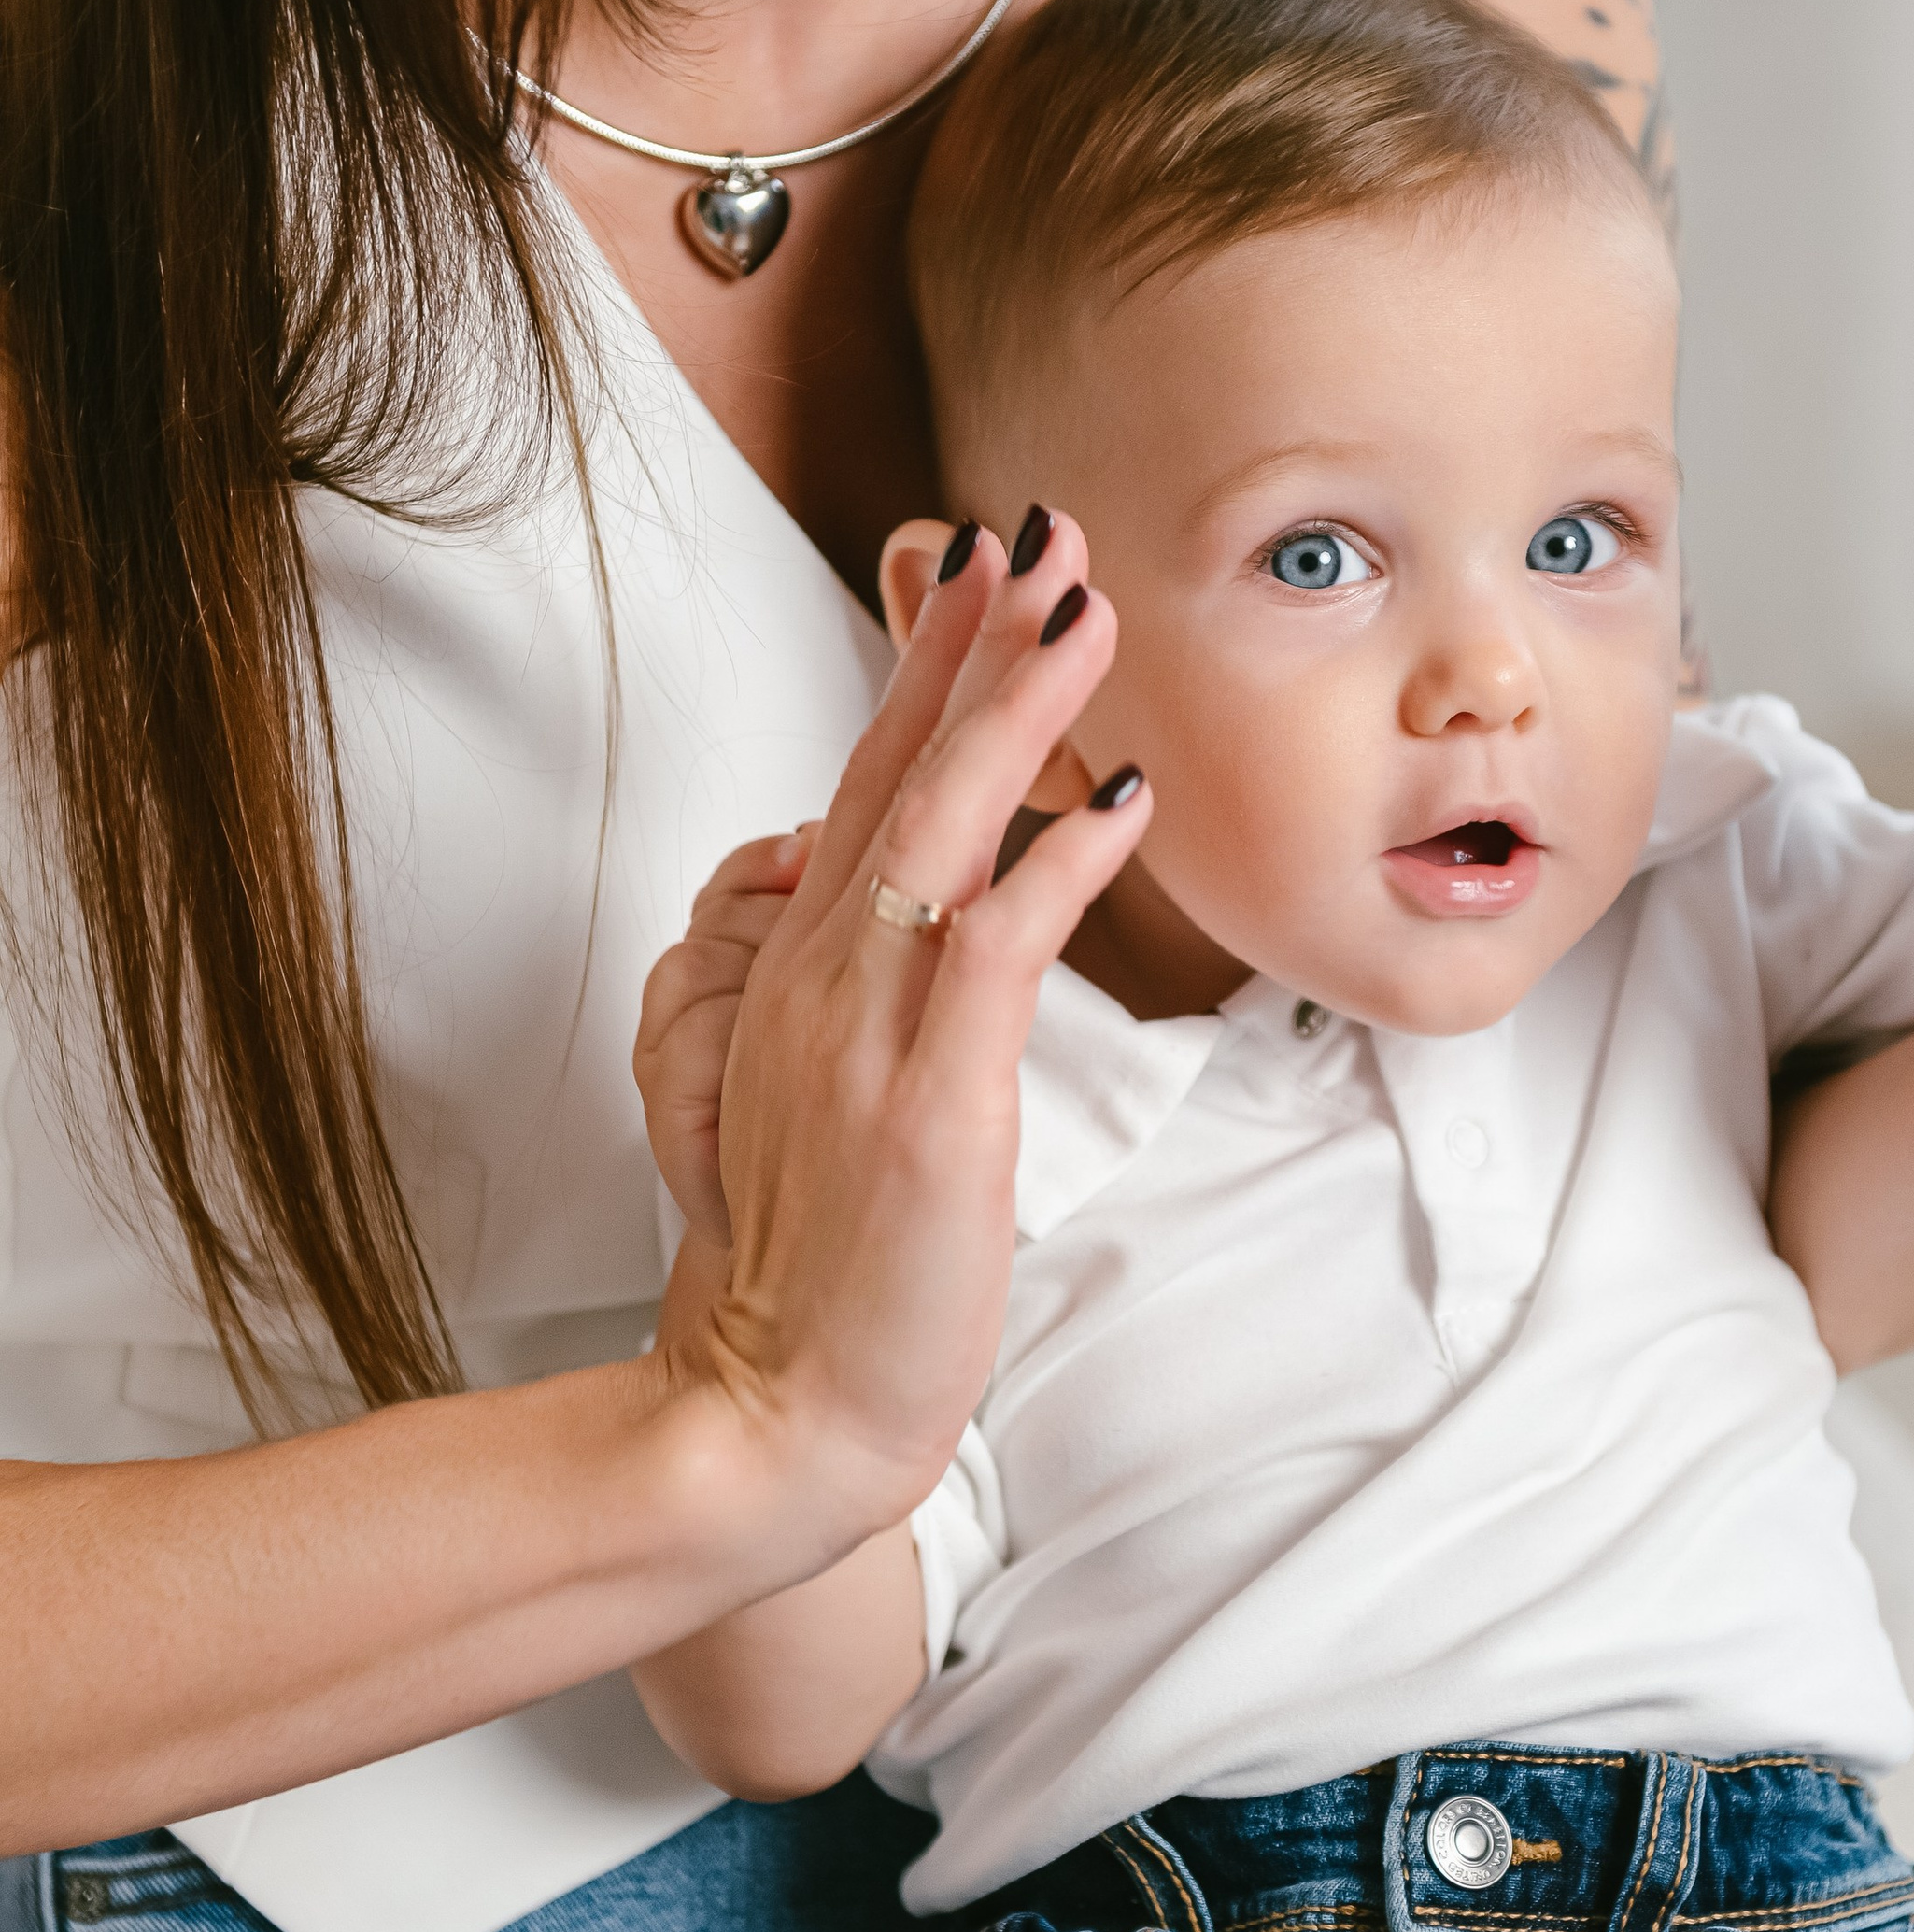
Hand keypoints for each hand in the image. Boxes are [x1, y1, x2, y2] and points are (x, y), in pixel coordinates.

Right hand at [662, 508, 1150, 1556]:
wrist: (771, 1403)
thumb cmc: (816, 1261)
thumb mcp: (827, 1093)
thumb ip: (865, 981)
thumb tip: (918, 889)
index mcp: (805, 968)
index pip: (870, 781)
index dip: (928, 669)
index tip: (982, 569)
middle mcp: (821, 973)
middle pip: (897, 768)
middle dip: (970, 640)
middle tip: (1034, 528)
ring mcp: (865, 1029)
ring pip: (941, 826)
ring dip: (1016, 707)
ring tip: (1085, 608)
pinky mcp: (923, 1100)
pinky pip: (995, 947)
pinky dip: (1062, 862)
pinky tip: (1124, 796)